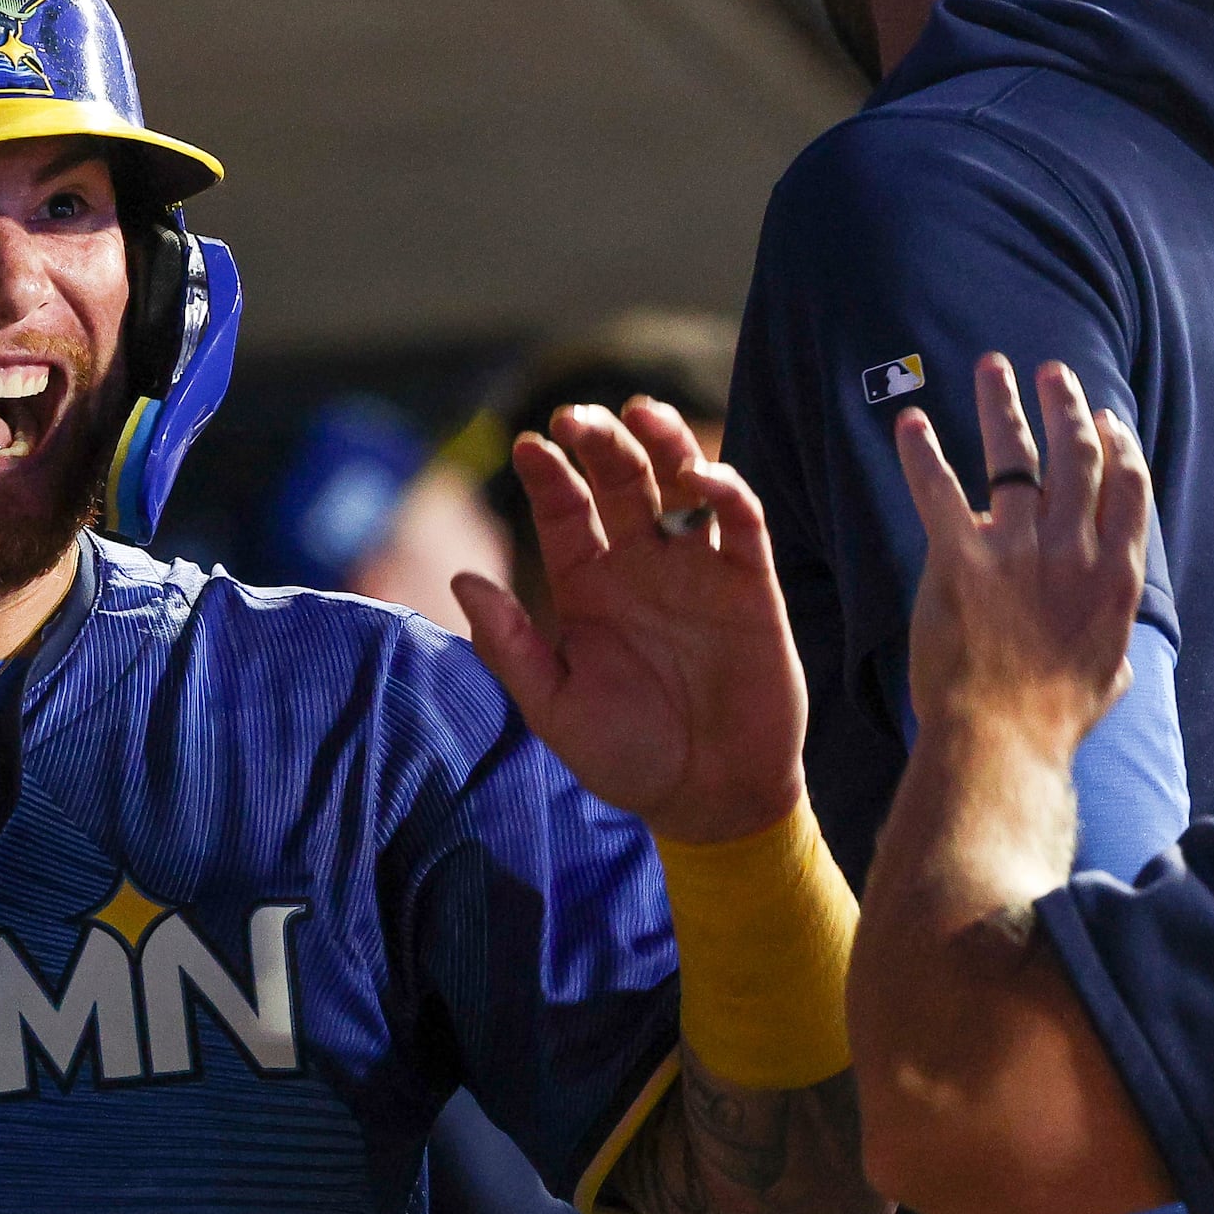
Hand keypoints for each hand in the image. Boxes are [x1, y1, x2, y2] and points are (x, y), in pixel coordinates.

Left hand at [453, 400, 804, 843]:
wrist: (708, 799)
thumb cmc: (625, 756)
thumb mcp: (554, 706)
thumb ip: (510, 645)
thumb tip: (463, 580)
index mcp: (586, 587)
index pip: (563, 510)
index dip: (548, 474)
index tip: (526, 446)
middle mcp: (639, 567)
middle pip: (618, 482)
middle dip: (598, 442)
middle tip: (577, 416)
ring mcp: (696, 571)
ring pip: (680, 485)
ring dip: (663, 443)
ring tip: (638, 414)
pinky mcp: (751, 586)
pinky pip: (740, 523)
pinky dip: (726, 490)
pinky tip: (701, 477)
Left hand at [895, 355, 1149, 760]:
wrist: (1002, 737)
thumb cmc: (1053, 719)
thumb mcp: (1109, 676)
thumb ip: (1112, 645)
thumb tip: (1116, 643)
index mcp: (1115, 574)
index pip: (1127, 488)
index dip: (1117, 445)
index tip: (1105, 417)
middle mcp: (1073, 549)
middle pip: (1077, 456)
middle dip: (1065, 405)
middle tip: (1052, 372)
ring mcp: (1019, 549)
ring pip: (1014, 456)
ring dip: (1003, 405)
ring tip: (992, 366)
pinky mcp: (960, 559)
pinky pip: (938, 491)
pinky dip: (921, 453)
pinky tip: (908, 422)